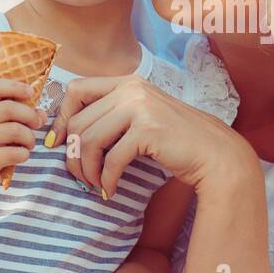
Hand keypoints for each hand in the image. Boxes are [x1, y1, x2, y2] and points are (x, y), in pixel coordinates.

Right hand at [0, 78, 46, 190]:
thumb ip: (20, 114)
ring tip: (28, 143)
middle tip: (37, 124)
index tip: (31, 92)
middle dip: (31, 116)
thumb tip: (42, 114)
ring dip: (30, 138)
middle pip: (10, 108)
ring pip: (16, 131)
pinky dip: (24, 154)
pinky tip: (19, 156)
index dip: (15, 86)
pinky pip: (16, 152)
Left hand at [46, 74, 251, 196]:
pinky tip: (110, 191)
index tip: (58, 144)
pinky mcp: (148, 130)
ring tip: (95, 185)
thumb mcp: (141, 117)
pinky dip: (107, 180)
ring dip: (87, 170)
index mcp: (128, 82)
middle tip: (80, 177)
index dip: (60, 117)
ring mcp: (141, 107)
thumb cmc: (176, 141)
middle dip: (72, 156)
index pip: (76, 89)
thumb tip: (66, 134)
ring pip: (89, 141)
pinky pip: (111, 159)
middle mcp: (132, 89)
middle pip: (78, 122)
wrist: (215, 154)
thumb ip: (112, 116)